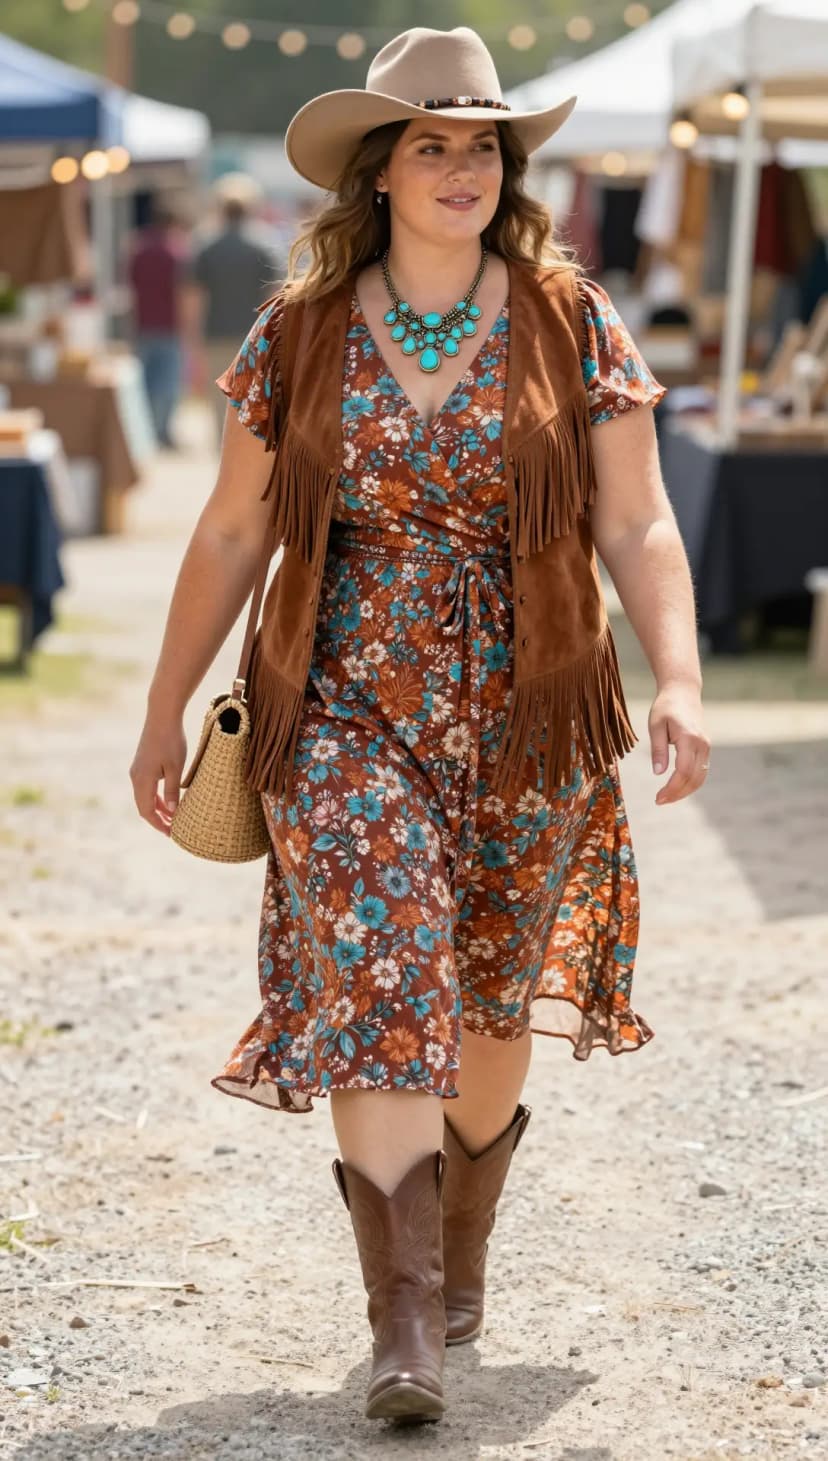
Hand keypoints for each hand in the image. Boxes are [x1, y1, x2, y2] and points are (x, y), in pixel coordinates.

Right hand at [130, 715, 186, 834]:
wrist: (161, 716)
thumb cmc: (171, 741)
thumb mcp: (175, 768)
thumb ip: (171, 791)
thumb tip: (172, 812)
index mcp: (142, 780)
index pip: (147, 811)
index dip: (159, 824)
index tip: (171, 833)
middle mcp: (136, 777)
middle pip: (144, 806)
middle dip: (157, 819)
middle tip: (173, 830)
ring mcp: (137, 770)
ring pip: (145, 796)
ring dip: (157, 808)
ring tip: (173, 818)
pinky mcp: (142, 763)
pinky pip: (146, 787)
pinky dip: (156, 796)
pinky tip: (168, 800)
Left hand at [648, 683, 709, 805]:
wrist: (683, 692)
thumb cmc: (665, 707)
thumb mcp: (655, 725)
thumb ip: (658, 749)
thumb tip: (658, 773)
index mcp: (689, 738)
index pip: (683, 771)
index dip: (672, 788)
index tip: (658, 798)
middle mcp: (702, 744)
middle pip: (694, 778)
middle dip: (678, 793)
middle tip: (659, 801)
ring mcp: (706, 746)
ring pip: (700, 777)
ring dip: (685, 791)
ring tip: (666, 797)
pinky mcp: (705, 748)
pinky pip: (701, 771)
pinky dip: (690, 782)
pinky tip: (676, 787)